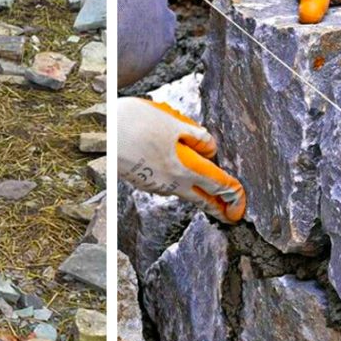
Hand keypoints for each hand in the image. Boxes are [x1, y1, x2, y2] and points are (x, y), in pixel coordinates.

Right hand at [116, 96, 245, 223]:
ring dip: (200, 195)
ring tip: (210, 196)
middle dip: (219, 209)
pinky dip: (181, 184)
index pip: (219, 185)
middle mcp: (172, 182)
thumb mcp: (173, 122)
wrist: (100, 134)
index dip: (234, 197)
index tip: (240, 210)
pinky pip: (169, 184)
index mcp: (185, 168)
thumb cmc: (135, 123)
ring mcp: (156, 184)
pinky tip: (179, 174)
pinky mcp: (144, 181)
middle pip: (202, 199)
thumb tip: (211, 149)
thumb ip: (197, 136)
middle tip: (230, 217)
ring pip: (185, 192)